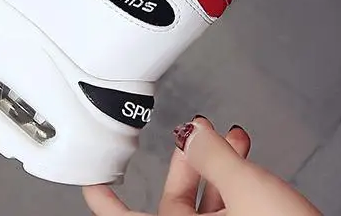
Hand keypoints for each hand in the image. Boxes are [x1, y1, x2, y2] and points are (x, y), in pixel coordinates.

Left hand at [83, 117, 320, 215]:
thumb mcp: (248, 190)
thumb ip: (214, 157)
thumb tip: (191, 133)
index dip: (106, 203)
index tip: (92, 185)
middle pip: (176, 202)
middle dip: (189, 161)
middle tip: (195, 133)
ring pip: (207, 206)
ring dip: (218, 169)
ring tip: (232, 139)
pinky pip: (229, 212)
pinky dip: (235, 185)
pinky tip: (246, 161)